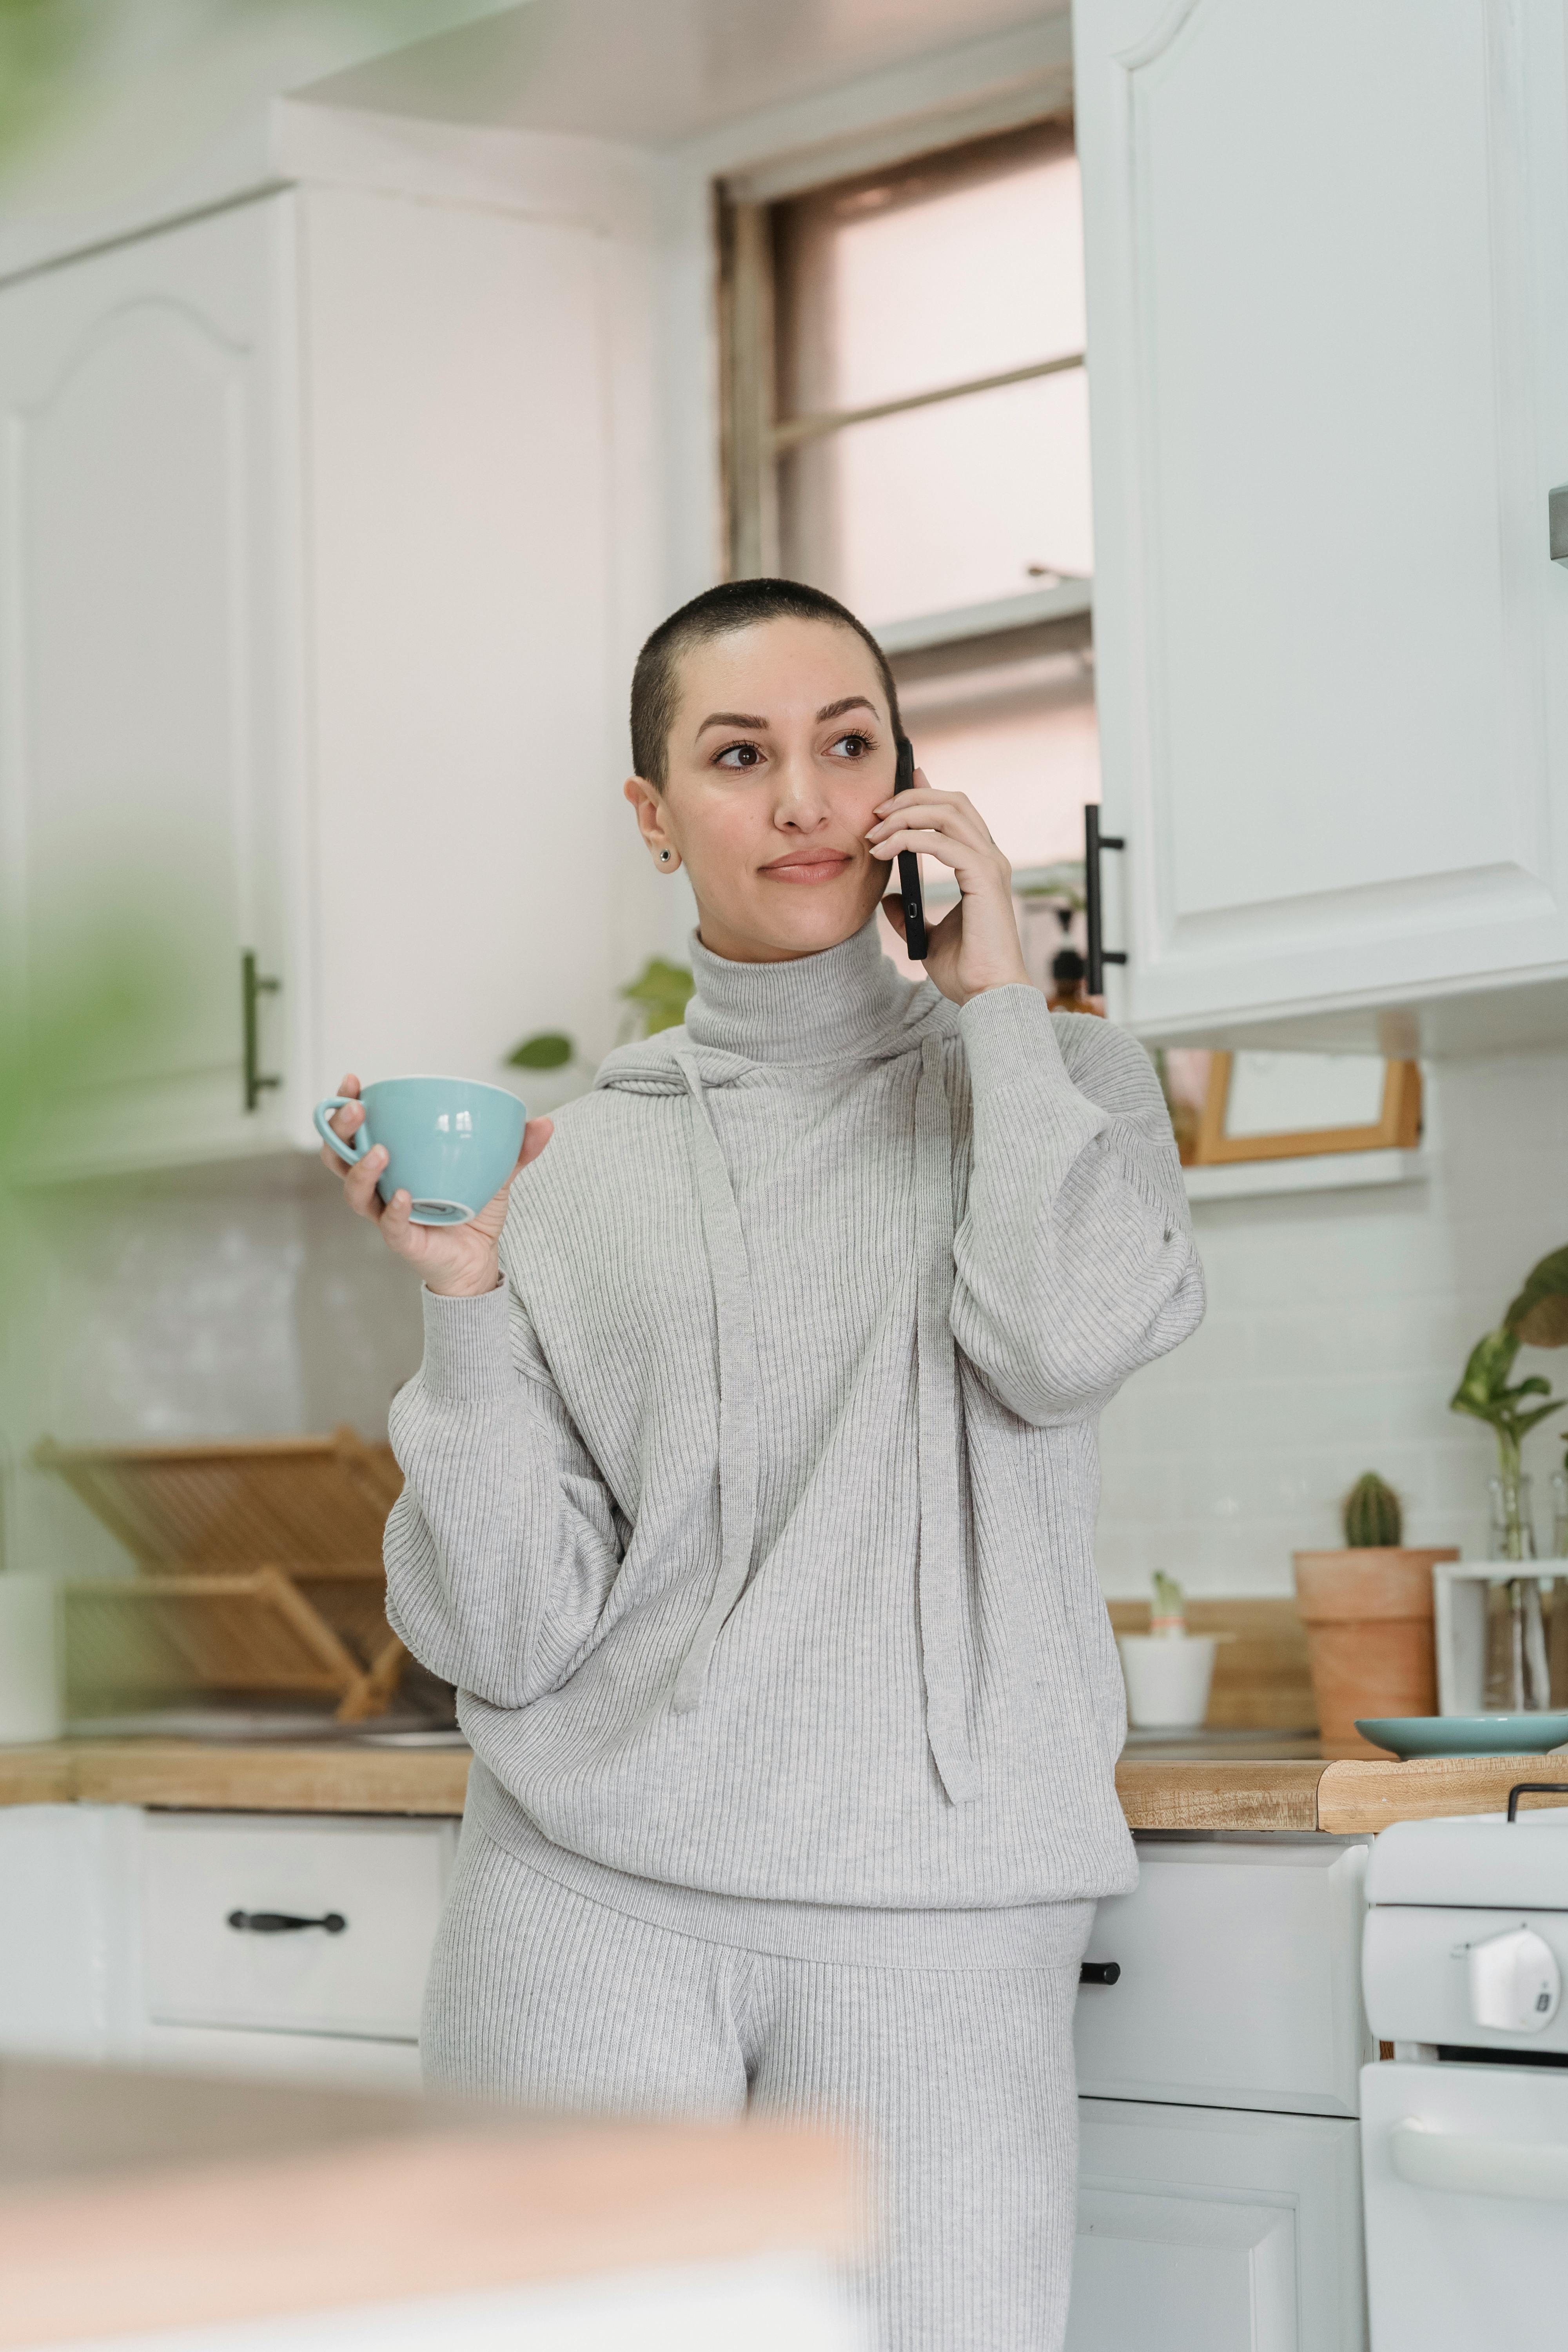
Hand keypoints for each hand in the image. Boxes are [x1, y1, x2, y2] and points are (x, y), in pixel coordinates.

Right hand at [319, 1073, 552, 1296]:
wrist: (480, 1261)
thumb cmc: (475, 1211)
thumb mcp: (498, 1174)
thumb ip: (517, 1149)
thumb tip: (545, 1123)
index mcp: (394, 1161)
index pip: (358, 1130)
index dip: (347, 1105)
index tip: (354, 1081)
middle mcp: (380, 1186)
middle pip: (340, 1156)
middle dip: (341, 1130)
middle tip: (357, 1109)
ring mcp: (386, 1214)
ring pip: (354, 1192)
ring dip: (360, 1169)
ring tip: (379, 1150)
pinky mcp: (402, 1240)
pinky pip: (388, 1225)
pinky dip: (393, 1209)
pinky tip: (402, 1196)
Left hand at [867, 774, 1029, 1005]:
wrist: (986, 995)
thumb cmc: (966, 970)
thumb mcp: (925, 936)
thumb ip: (908, 913)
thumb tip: (887, 899)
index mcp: (980, 866)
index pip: (956, 813)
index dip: (926, 793)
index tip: (894, 789)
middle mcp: (990, 859)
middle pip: (953, 802)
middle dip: (911, 798)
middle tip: (876, 813)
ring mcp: (990, 866)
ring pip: (947, 814)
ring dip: (906, 816)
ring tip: (875, 833)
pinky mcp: (984, 879)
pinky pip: (943, 843)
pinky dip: (909, 840)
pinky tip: (884, 852)